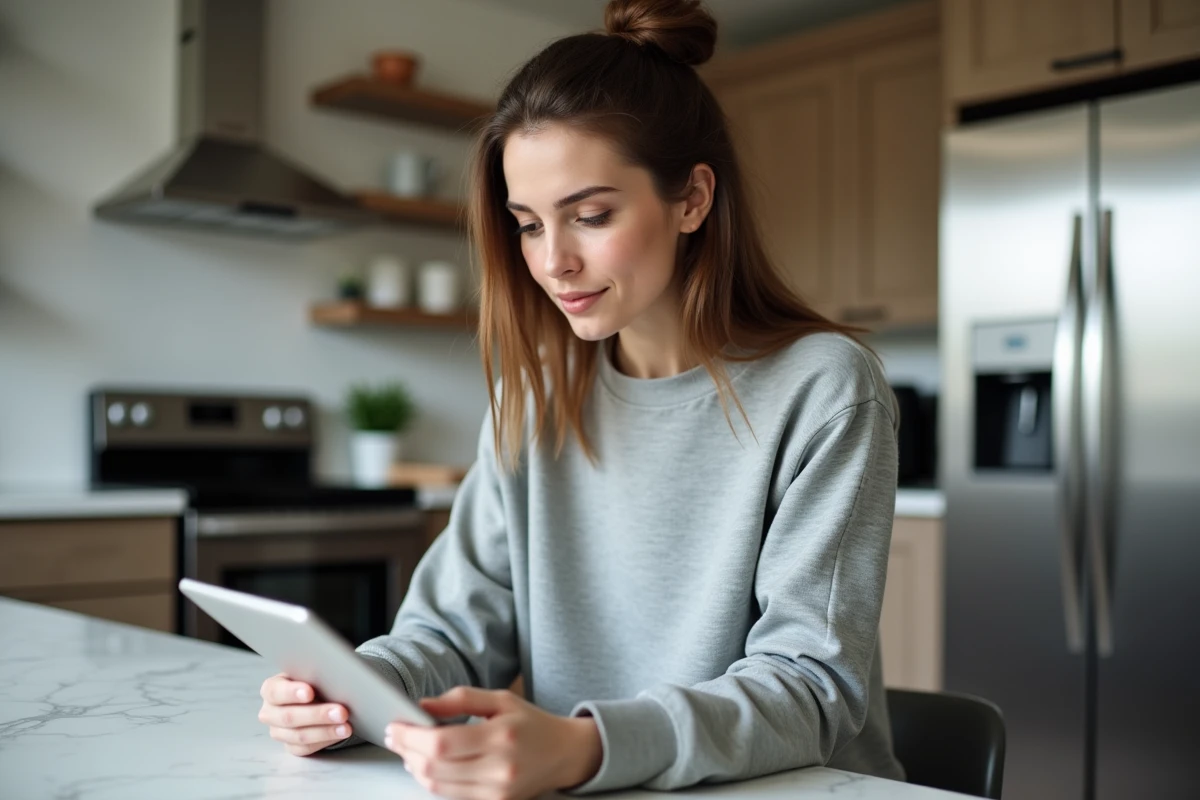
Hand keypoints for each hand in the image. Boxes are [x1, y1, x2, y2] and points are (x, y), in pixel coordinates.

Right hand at [257, 672, 351, 755]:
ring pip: (299, 736)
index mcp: (271, 689)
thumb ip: (314, 675)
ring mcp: (278, 732)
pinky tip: (339, 734)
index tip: (310, 692)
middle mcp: (270, 712)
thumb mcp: (310, 673)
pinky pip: (306, 748)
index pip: (275, 691)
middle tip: (341, 712)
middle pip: (289, 717)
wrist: (313, 697)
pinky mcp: (290, 746)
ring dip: (325, 731)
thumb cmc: (311, 681)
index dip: (291, 692)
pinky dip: (325, 741)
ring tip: (346, 727)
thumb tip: (334, 676)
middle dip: (317, 715)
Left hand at [385, 687, 602, 799]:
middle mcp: (499, 768)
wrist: (564, 753)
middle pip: (435, 767)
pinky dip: (433, 780)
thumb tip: (422, 706)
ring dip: (415, 768)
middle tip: (395, 737)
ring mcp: (497, 791)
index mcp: (501, 736)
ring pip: (439, 786)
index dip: (411, 736)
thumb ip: (460, 699)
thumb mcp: (500, 699)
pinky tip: (427, 765)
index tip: (395, 726)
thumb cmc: (531, 723)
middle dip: (407, 751)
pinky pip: (452, 795)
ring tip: (408, 750)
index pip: (442, 742)